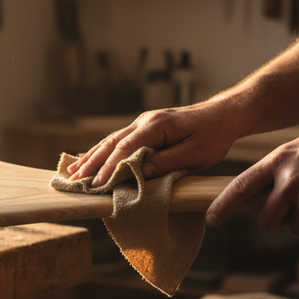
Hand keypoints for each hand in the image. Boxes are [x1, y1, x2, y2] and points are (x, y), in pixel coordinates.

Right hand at [66, 103, 243, 185]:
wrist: (225, 115)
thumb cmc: (214, 136)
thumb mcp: (194, 154)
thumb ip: (165, 162)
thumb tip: (137, 172)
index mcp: (157, 125)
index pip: (125, 148)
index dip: (109, 167)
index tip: (96, 184)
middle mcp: (145, 121)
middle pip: (112, 143)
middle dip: (92, 162)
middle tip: (75, 180)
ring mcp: (144, 123)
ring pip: (112, 141)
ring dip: (92, 157)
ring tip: (74, 172)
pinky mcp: (146, 128)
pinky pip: (119, 140)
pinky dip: (103, 151)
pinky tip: (90, 158)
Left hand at [206, 121, 298, 234]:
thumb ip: (282, 169)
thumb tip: (261, 192)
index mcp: (280, 160)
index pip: (241, 187)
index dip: (223, 206)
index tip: (212, 219)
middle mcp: (289, 181)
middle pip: (266, 219)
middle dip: (278, 219)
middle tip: (297, 207)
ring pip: (296, 227)